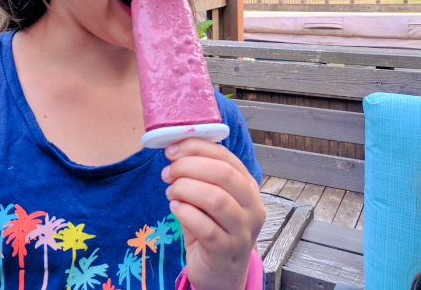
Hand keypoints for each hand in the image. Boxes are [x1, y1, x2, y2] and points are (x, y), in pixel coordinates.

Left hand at [161, 138, 265, 289]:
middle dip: (188, 167)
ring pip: (215, 199)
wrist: (219, 272)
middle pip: (223, 173)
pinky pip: (205, 227)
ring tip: (171, 192)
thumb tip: (174, 149)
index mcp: (248, 186)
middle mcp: (252, 207)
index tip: (171, 149)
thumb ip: (198, 174)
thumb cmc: (212, 227)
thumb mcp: (209, 196)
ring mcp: (242, 231)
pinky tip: (175, 209)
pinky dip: (185, 213)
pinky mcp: (226, 251)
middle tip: (168, 172)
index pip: (225, 156)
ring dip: (185, 189)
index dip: (196, 148)